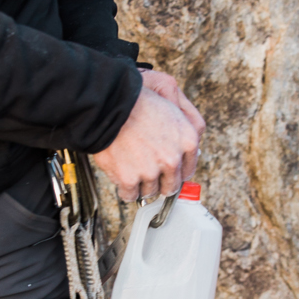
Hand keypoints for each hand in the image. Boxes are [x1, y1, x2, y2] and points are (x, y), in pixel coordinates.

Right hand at [91, 69, 203, 200]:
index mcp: (188, 142)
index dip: (174, 172)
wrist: (111, 104)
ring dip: (141, 184)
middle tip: (147, 171)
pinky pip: (130, 195)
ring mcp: (151, 171)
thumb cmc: (138, 104)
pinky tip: (122, 176)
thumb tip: (182, 157)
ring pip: (150, 191)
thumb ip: (181, 136)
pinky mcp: (130, 179)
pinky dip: (125, 189)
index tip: (166, 172)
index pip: (187, 171)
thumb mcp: (172, 111)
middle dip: (160, 182)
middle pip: (170, 186)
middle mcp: (172, 159)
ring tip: (131, 168)